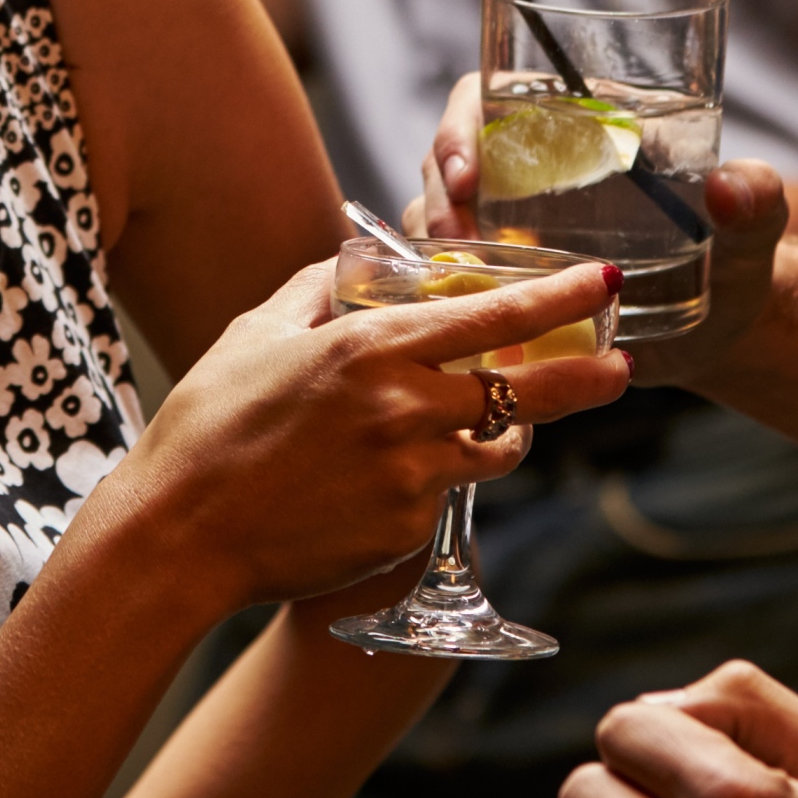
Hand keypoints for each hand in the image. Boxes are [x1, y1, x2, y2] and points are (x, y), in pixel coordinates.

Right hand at [105, 256, 629, 610]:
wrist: (177, 535)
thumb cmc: (206, 427)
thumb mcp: (254, 334)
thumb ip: (316, 291)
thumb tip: (353, 261)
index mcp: (370, 345)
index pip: (491, 314)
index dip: (558, 297)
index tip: (605, 284)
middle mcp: (403, 407)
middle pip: (524, 388)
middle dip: (584, 375)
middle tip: (621, 366)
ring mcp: (410, 474)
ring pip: (497, 448)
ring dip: (506, 432)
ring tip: (491, 423)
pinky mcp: (405, 529)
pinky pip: (448, 493)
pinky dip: (440, 476)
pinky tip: (395, 476)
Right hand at [414, 104, 789, 394]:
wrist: (721, 329)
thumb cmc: (735, 261)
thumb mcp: (751, 231)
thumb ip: (757, 202)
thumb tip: (734, 186)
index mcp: (576, 133)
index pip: (490, 100)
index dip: (461, 125)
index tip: (465, 171)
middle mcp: (529, 174)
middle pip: (449, 159)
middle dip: (436, 192)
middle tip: (452, 238)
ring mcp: (511, 230)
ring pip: (438, 217)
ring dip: (431, 244)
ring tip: (453, 281)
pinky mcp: (509, 282)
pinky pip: (449, 278)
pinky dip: (440, 293)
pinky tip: (452, 320)